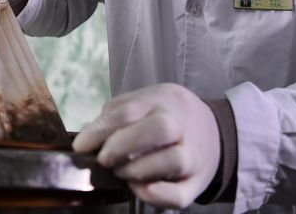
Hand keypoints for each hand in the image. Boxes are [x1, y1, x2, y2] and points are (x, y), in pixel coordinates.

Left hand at [72, 83, 220, 208]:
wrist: (214, 131)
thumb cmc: (167, 115)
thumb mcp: (144, 101)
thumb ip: (115, 114)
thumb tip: (88, 136)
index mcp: (162, 100)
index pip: (130, 111)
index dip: (101, 130)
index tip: (81, 146)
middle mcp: (182, 125)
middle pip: (160, 129)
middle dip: (123, 145)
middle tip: (104, 159)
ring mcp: (193, 154)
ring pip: (174, 160)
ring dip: (139, 169)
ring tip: (121, 173)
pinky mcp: (197, 183)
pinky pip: (180, 194)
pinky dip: (157, 195)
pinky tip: (139, 189)